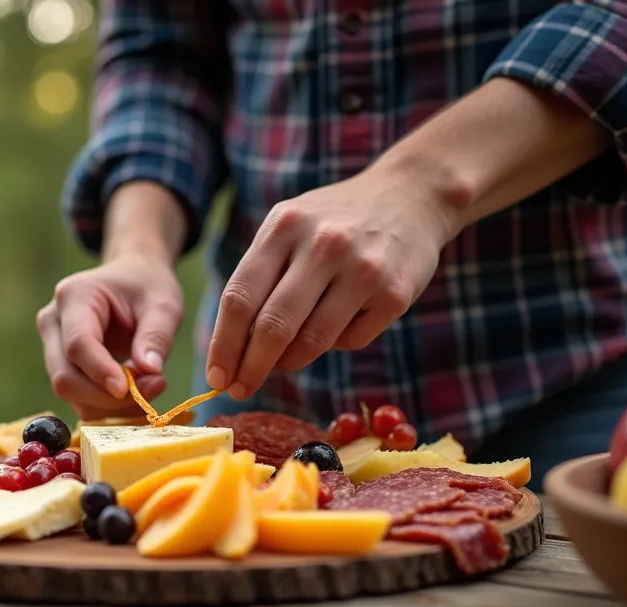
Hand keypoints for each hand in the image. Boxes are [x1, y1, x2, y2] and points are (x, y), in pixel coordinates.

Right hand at [37, 255, 183, 419]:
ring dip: (109, 403)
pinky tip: (135, 393)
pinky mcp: (61, 364)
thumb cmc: (147, 286)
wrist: (132, 277)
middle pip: (65, 375)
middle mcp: (53, 321)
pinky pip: (77, 396)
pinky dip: (106, 404)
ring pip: (69, 391)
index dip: (100, 372)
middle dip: (107, 395)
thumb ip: (157, 336)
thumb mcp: (164, 304)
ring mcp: (52, 344)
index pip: (78, 344)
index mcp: (74, 296)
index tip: (129, 389)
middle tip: (154, 387)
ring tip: (150, 386)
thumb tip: (149, 372)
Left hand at [204, 165, 460, 399]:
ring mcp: (362, 269)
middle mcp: (323, 245)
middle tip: (239, 390)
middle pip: (273, 326)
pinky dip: (335, 345)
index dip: (223, 345)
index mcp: (285, 226)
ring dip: (288, 364)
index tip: (215, 377)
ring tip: (280, 365)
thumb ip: (261, 276)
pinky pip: (351, 341)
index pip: (240, 298)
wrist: (411, 195)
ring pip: (312, 341)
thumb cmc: (335, 221)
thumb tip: (234, 347)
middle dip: (250, 368)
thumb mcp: (290, 227)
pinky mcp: (394, 294)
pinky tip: (336, 327)